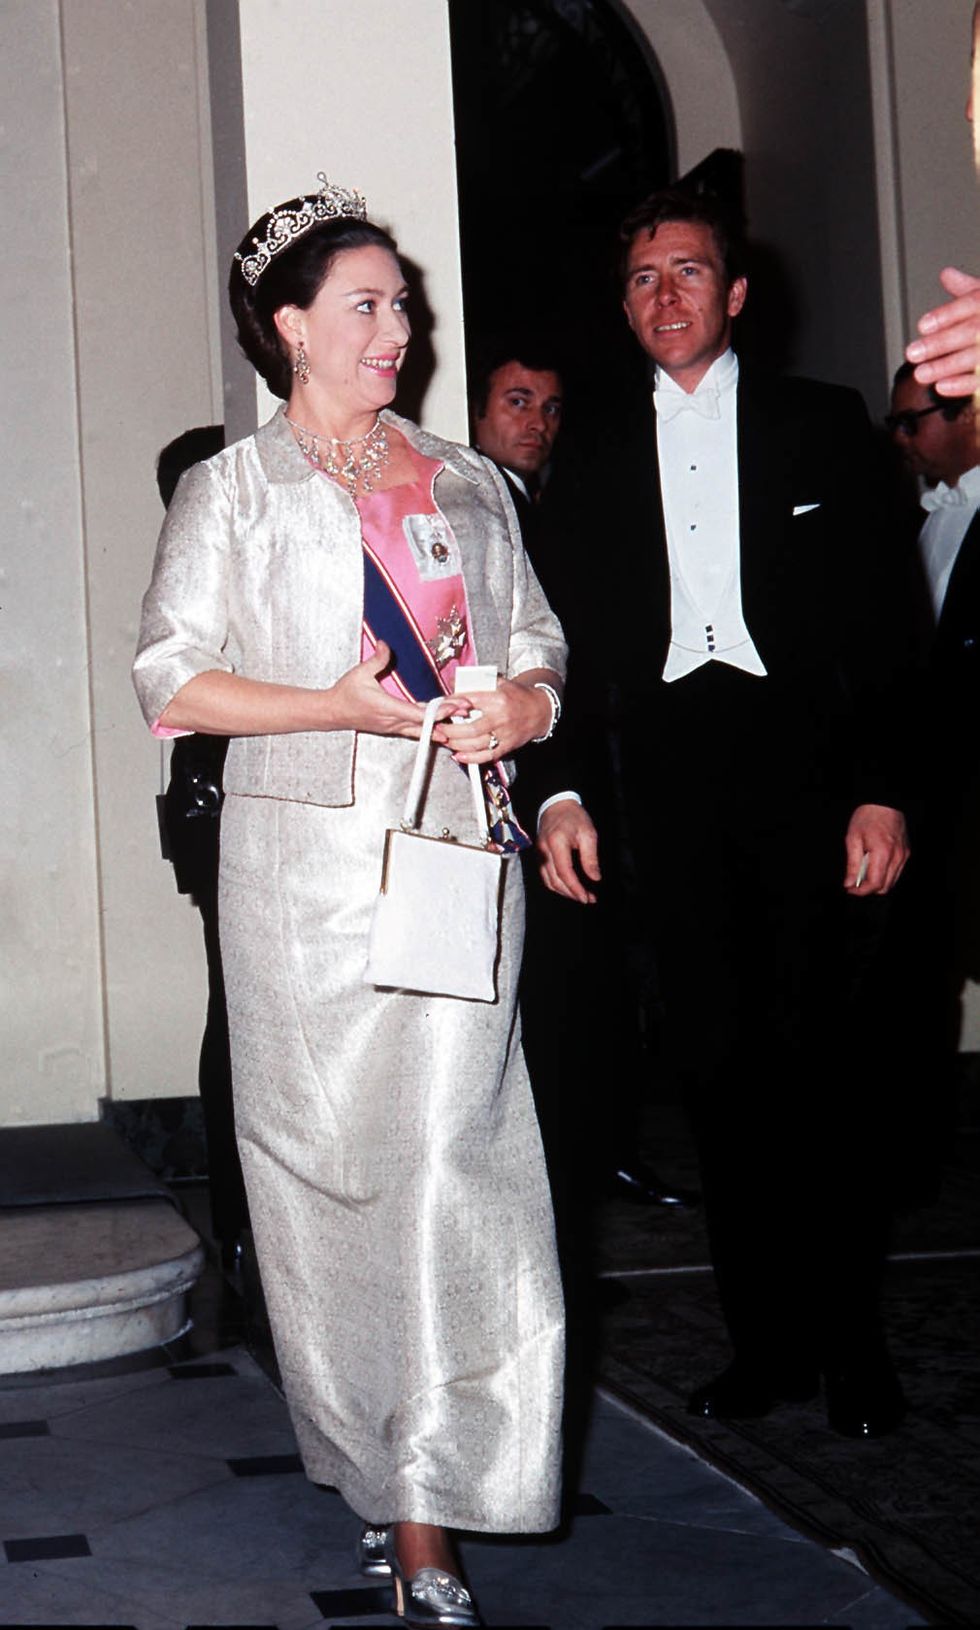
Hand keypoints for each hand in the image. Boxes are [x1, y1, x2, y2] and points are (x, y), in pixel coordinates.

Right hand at [330, 642, 459, 737]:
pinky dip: (430, 729)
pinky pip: (415, 731)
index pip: (417, 713)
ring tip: (461, 719)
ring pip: (422, 730)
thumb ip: (376, 659)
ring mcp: (393, 727)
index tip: (454, 707)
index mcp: (386, 708)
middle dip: (447, 716)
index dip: (437, 712)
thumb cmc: (345, 695)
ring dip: (442, 724)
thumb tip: (386, 645)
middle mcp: (392, 721)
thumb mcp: (359, 673)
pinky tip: (443, 728)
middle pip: (425, 723)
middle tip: (466, 710)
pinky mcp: (393, 728)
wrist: (332, 713)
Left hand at [436, 677, 551, 762]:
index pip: (467, 702)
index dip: (450, 706)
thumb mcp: (498, 682)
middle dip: (449, 730)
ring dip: (456, 744)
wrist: (540, 710)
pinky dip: (471, 758)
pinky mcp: (507, 746)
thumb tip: (452, 684)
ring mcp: (504, 734)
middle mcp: (500, 717)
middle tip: (437, 728)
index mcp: (497, 698)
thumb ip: (476, 683)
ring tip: (445, 740)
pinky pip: (487, 756)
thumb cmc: (516, 695)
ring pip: (476, 744)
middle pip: (469, 728)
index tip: (438, 709)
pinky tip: (458, 756)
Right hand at [537, 800, 600, 903]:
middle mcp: (544, 851)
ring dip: (564, 892)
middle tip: (588, 899)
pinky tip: (569, 887)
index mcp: (556, 843)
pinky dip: (557, 885)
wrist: (555, 804)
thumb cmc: (574, 817)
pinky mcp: (539, 856)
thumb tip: (595, 878)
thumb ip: (590, 858)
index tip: (587, 897)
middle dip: (572, 893)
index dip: (576, 888)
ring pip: (548, 881)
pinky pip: (545, 876)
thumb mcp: (588, 834)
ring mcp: (539, 854)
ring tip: (580, 895)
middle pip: (555, 881)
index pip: (565, 873)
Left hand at [843, 803, 909, 895]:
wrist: (884, 803)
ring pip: (892, 882)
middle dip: (868, 889)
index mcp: (883, 853)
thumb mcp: (853, 839)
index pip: (875, 884)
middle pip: (885, 887)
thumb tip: (849, 883)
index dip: (861, 891)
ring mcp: (903, 856)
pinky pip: (896, 872)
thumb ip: (852, 864)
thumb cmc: (867, 817)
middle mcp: (897, 857)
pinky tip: (874, 866)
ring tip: (863, 872)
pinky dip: (885, 875)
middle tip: (854, 882)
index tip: (850, 889)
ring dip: (877, 883)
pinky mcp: (906, 853)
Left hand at [906, 268, 979, 396]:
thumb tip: (947, 275)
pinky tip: (941, 386)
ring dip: (946, 367)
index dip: (947, 315)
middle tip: (912, 353)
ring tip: (920, 374)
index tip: (922, 326)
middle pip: (972, 332)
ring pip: (975, 357)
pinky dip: (962, 384)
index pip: (973, 303)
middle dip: (940, 343)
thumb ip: (969, 289)